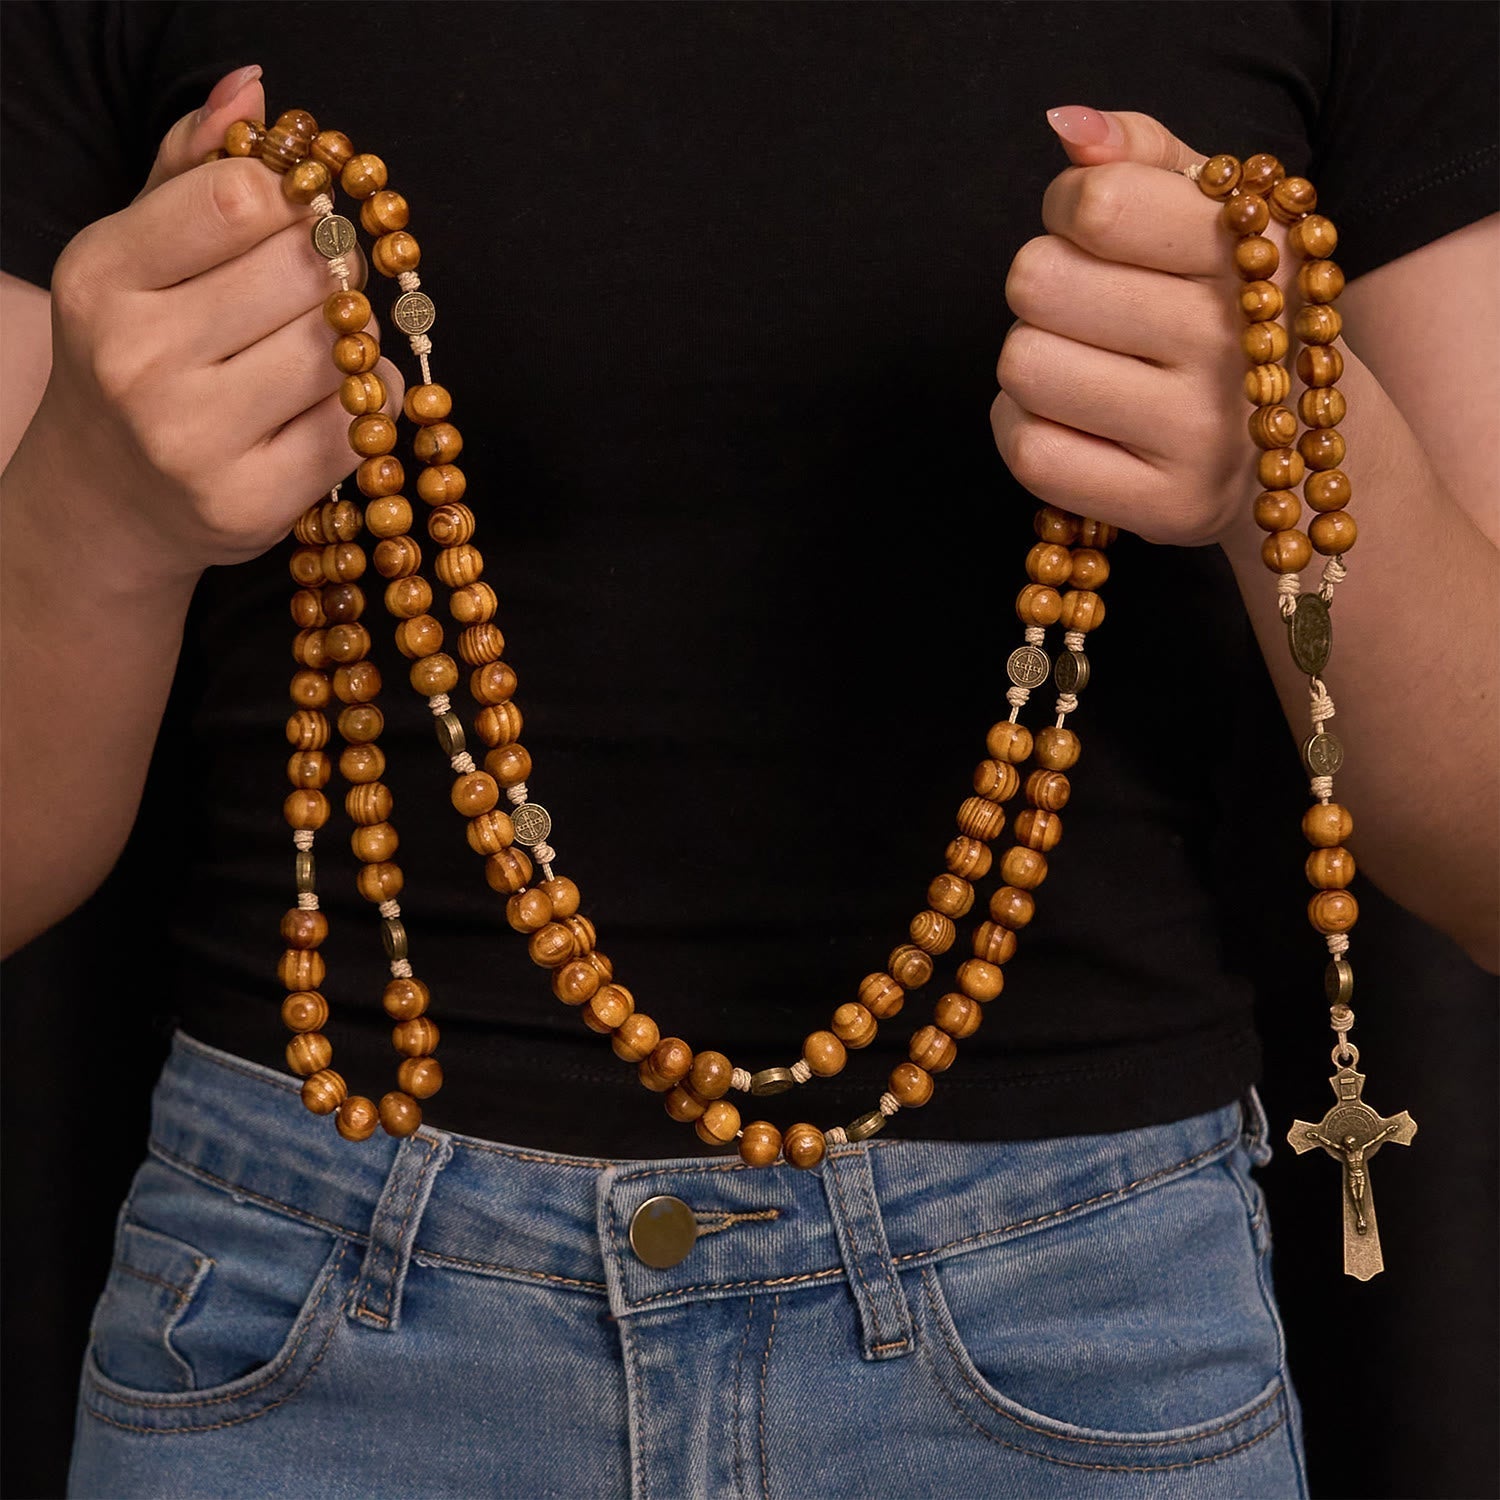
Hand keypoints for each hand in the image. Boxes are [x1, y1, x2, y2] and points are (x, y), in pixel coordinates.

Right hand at [27, 66, 401, 584]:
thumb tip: (253, 87)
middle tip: (321, 291)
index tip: (305, 219)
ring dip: (357, 342)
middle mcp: (138, 357)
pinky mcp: (250, 501)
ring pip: (341, 351)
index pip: (242, 198)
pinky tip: (335, 404)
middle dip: (333, 273)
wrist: (110, 500)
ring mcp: (192, 437)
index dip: (298, 202)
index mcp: (105, 276)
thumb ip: (192, 172)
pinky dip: (373, 405)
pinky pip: (362, 424)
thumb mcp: (140, 259)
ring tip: (323, 349)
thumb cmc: (141, 360)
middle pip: (306, 273)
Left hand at [992, 106, 1294, 547]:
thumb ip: (1138, 154)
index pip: (1096, 204)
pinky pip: (1030, 452)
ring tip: (1083, 364)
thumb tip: (1069, 129)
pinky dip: (1022, 430)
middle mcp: (1231, 341)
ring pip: (1024, 367)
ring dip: (1030, 361)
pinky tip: (1068, 420)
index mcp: (1246, 249)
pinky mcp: (1167, 506)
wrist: (1300, 443)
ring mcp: (1203, 433)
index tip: (1089, 231)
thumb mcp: (1207, 214)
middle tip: (1087, 309)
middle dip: (1042, 287)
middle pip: (1038, 283)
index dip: (1065, 209)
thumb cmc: (1224, 309)